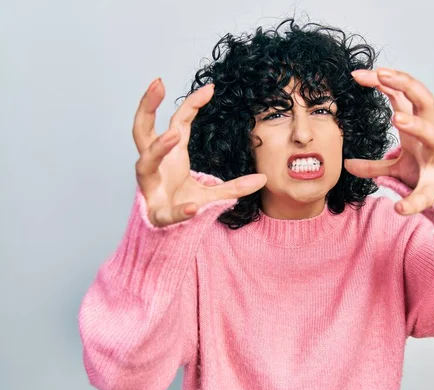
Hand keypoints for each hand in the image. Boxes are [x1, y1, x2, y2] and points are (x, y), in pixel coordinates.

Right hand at [133, 78, 266, 226]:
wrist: (169, 234)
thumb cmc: (183, 205)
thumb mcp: (214, 194)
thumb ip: (236, 186)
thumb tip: (263, 178)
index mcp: (172, 156)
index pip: (178, 122)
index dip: (192, 104)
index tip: (210, 87)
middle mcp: (156, 166)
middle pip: (142, 130)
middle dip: (146, 106)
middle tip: (157, 84)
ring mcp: (152, 187)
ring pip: (145, 162)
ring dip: (158, 147)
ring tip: (173, 135)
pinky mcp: (157, 214)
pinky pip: (167, 211)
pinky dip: (180, 210)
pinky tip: (193, 208)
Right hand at [344, 68, 433, 215]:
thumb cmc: (429, 182)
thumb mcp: (421, 195)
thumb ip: (410, 202)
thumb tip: (396, 210)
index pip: (430, 132)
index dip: (416, 125)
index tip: (396, 120)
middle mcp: (430, 127)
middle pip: (425, 99)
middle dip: (406, 86)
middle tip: (382, 78)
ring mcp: (421, 117)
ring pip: (411, 90)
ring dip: (392, 79)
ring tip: (366, 74)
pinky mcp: (410, 113)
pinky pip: (400, 92)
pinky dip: (385, 82)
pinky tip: (367, 76)